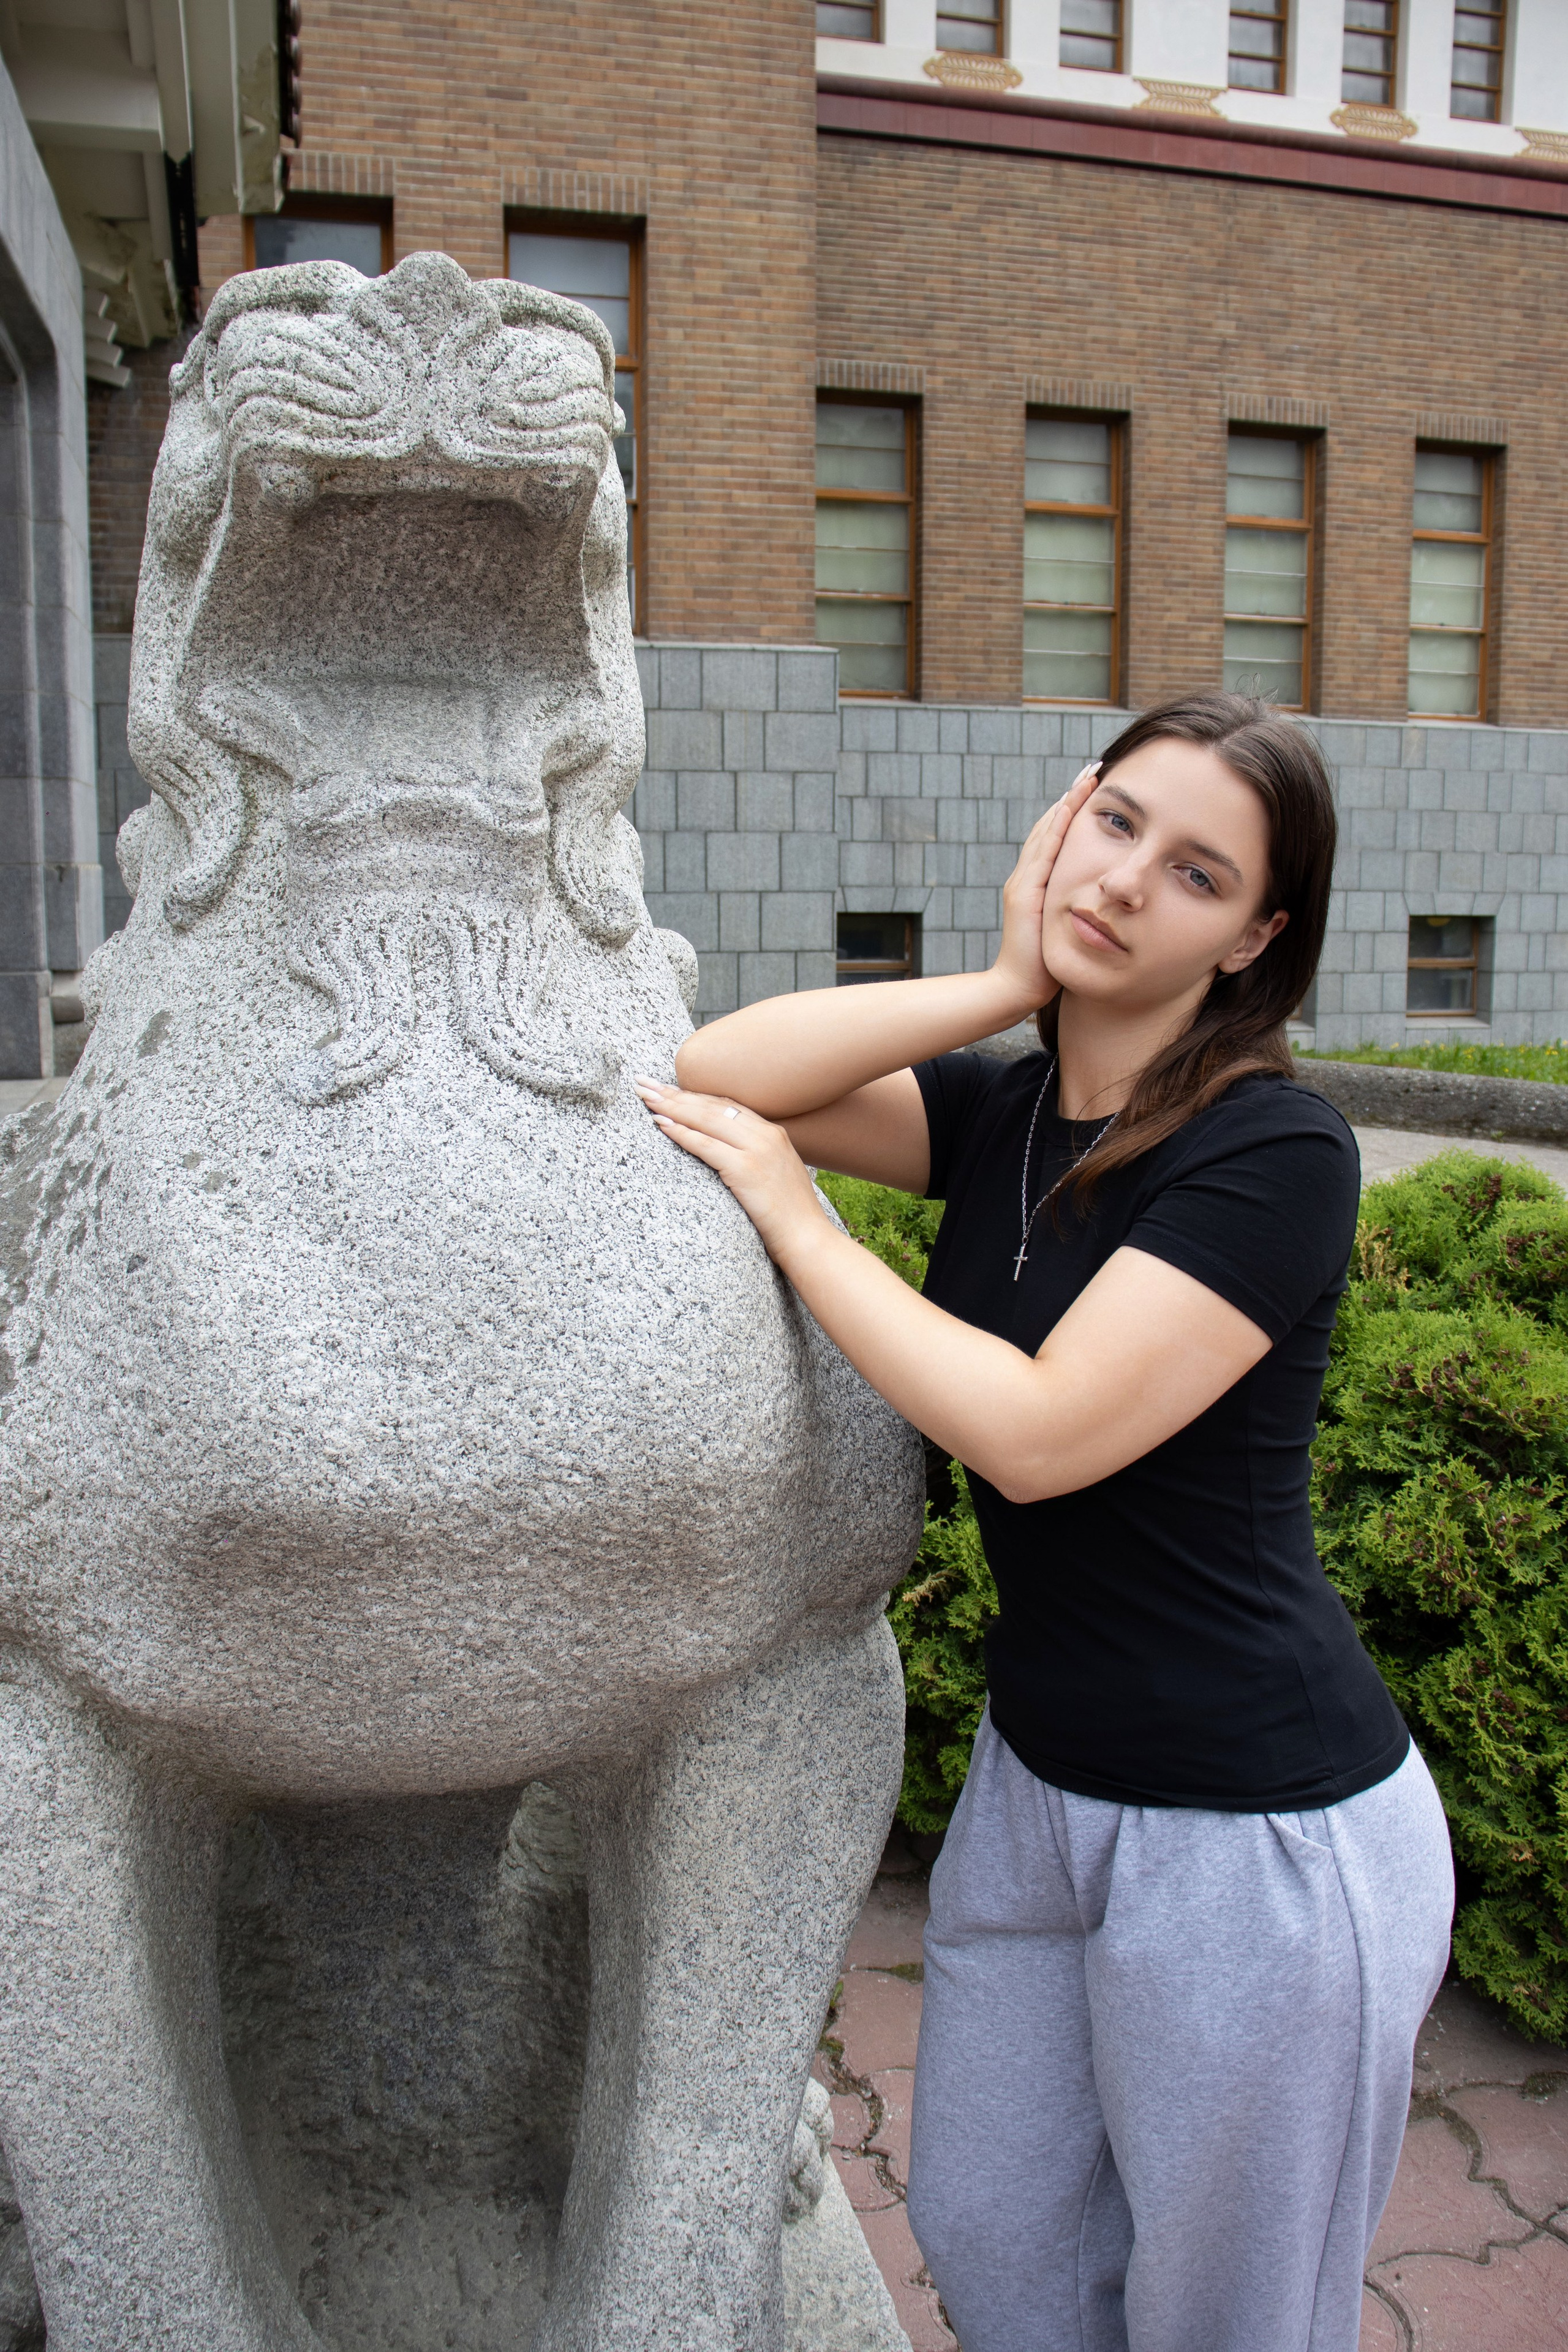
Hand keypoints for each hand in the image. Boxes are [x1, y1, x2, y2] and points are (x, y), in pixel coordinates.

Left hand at [634, 1080, 827, 1266]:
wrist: (808, 1239)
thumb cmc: (791, 1216)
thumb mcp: (778, 1175)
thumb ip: (759, 1157)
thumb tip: (730, 1154)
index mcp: (773, 1133)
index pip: (726, 1104)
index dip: (695, 1095)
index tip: (670, 1088)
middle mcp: (766, 1134)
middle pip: (712, 1105)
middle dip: (676, 1093)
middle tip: (646, 1084)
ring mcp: (757, 1149)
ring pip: (706, 1119)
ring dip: (671, 1106)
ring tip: (646, 1097)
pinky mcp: (745, 1168)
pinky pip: (705, 1144)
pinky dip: (680, 1132)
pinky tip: (660, 1123)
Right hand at [993, 763, 1100, 1011]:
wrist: (1018, 989)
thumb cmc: (1045, 967)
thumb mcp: (1064, 929)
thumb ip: (1075, 910)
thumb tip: (1102, 901)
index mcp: (1036, 884)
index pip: (1054, 838)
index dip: (1072, 811)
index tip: (1093, 788)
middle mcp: (1026, 877)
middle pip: (1049, 827)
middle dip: (1071, 797)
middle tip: (1092, 770)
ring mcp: (1023, 883)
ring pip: (1046, 833)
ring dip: (1067, 804)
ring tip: (1087, 779)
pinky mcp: (1025, 894)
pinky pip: (1044, 853)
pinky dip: (1057, 827)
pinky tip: (1071, 808)